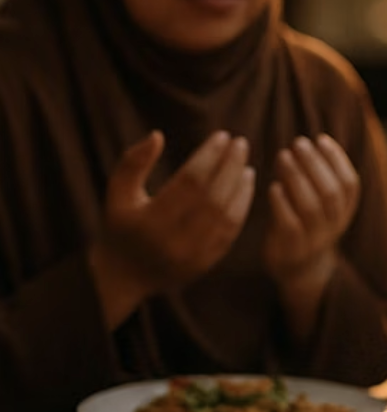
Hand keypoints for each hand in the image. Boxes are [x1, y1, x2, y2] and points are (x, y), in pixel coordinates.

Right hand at [89, 130, 254, 326]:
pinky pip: (231, 232)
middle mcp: (174, 241)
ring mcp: (192, 256)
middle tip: (240, 143)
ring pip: (226, 216)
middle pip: (212, 197)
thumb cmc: (121, 225)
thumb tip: (158, 135)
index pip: (189, 182)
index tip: (222, 136)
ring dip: (240, 187)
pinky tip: (245, 186)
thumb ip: (133, 162)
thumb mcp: (117, 192)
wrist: (126, 276)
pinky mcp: (206, 263)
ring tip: (245, 164)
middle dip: (230, 167)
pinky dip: (241, 207)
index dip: (209, 156)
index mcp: (150, 221)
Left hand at [263, 133, 359, 292]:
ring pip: (311, 206)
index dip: (338, 160)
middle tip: (298, 142)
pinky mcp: (293, 248)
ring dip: (296, 178)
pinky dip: (282, 203)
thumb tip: (305, 144)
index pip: (350, 183)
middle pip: (330, 192)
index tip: (321, 138)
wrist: (301, 270)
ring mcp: (315, 238)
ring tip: (283, 156)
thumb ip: (317, 180)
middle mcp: (334, 225)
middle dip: (315, 164)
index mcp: (345, 211)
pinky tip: (273, 186)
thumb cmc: (307, 225)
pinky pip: (289, 224)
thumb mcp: (322, 204)